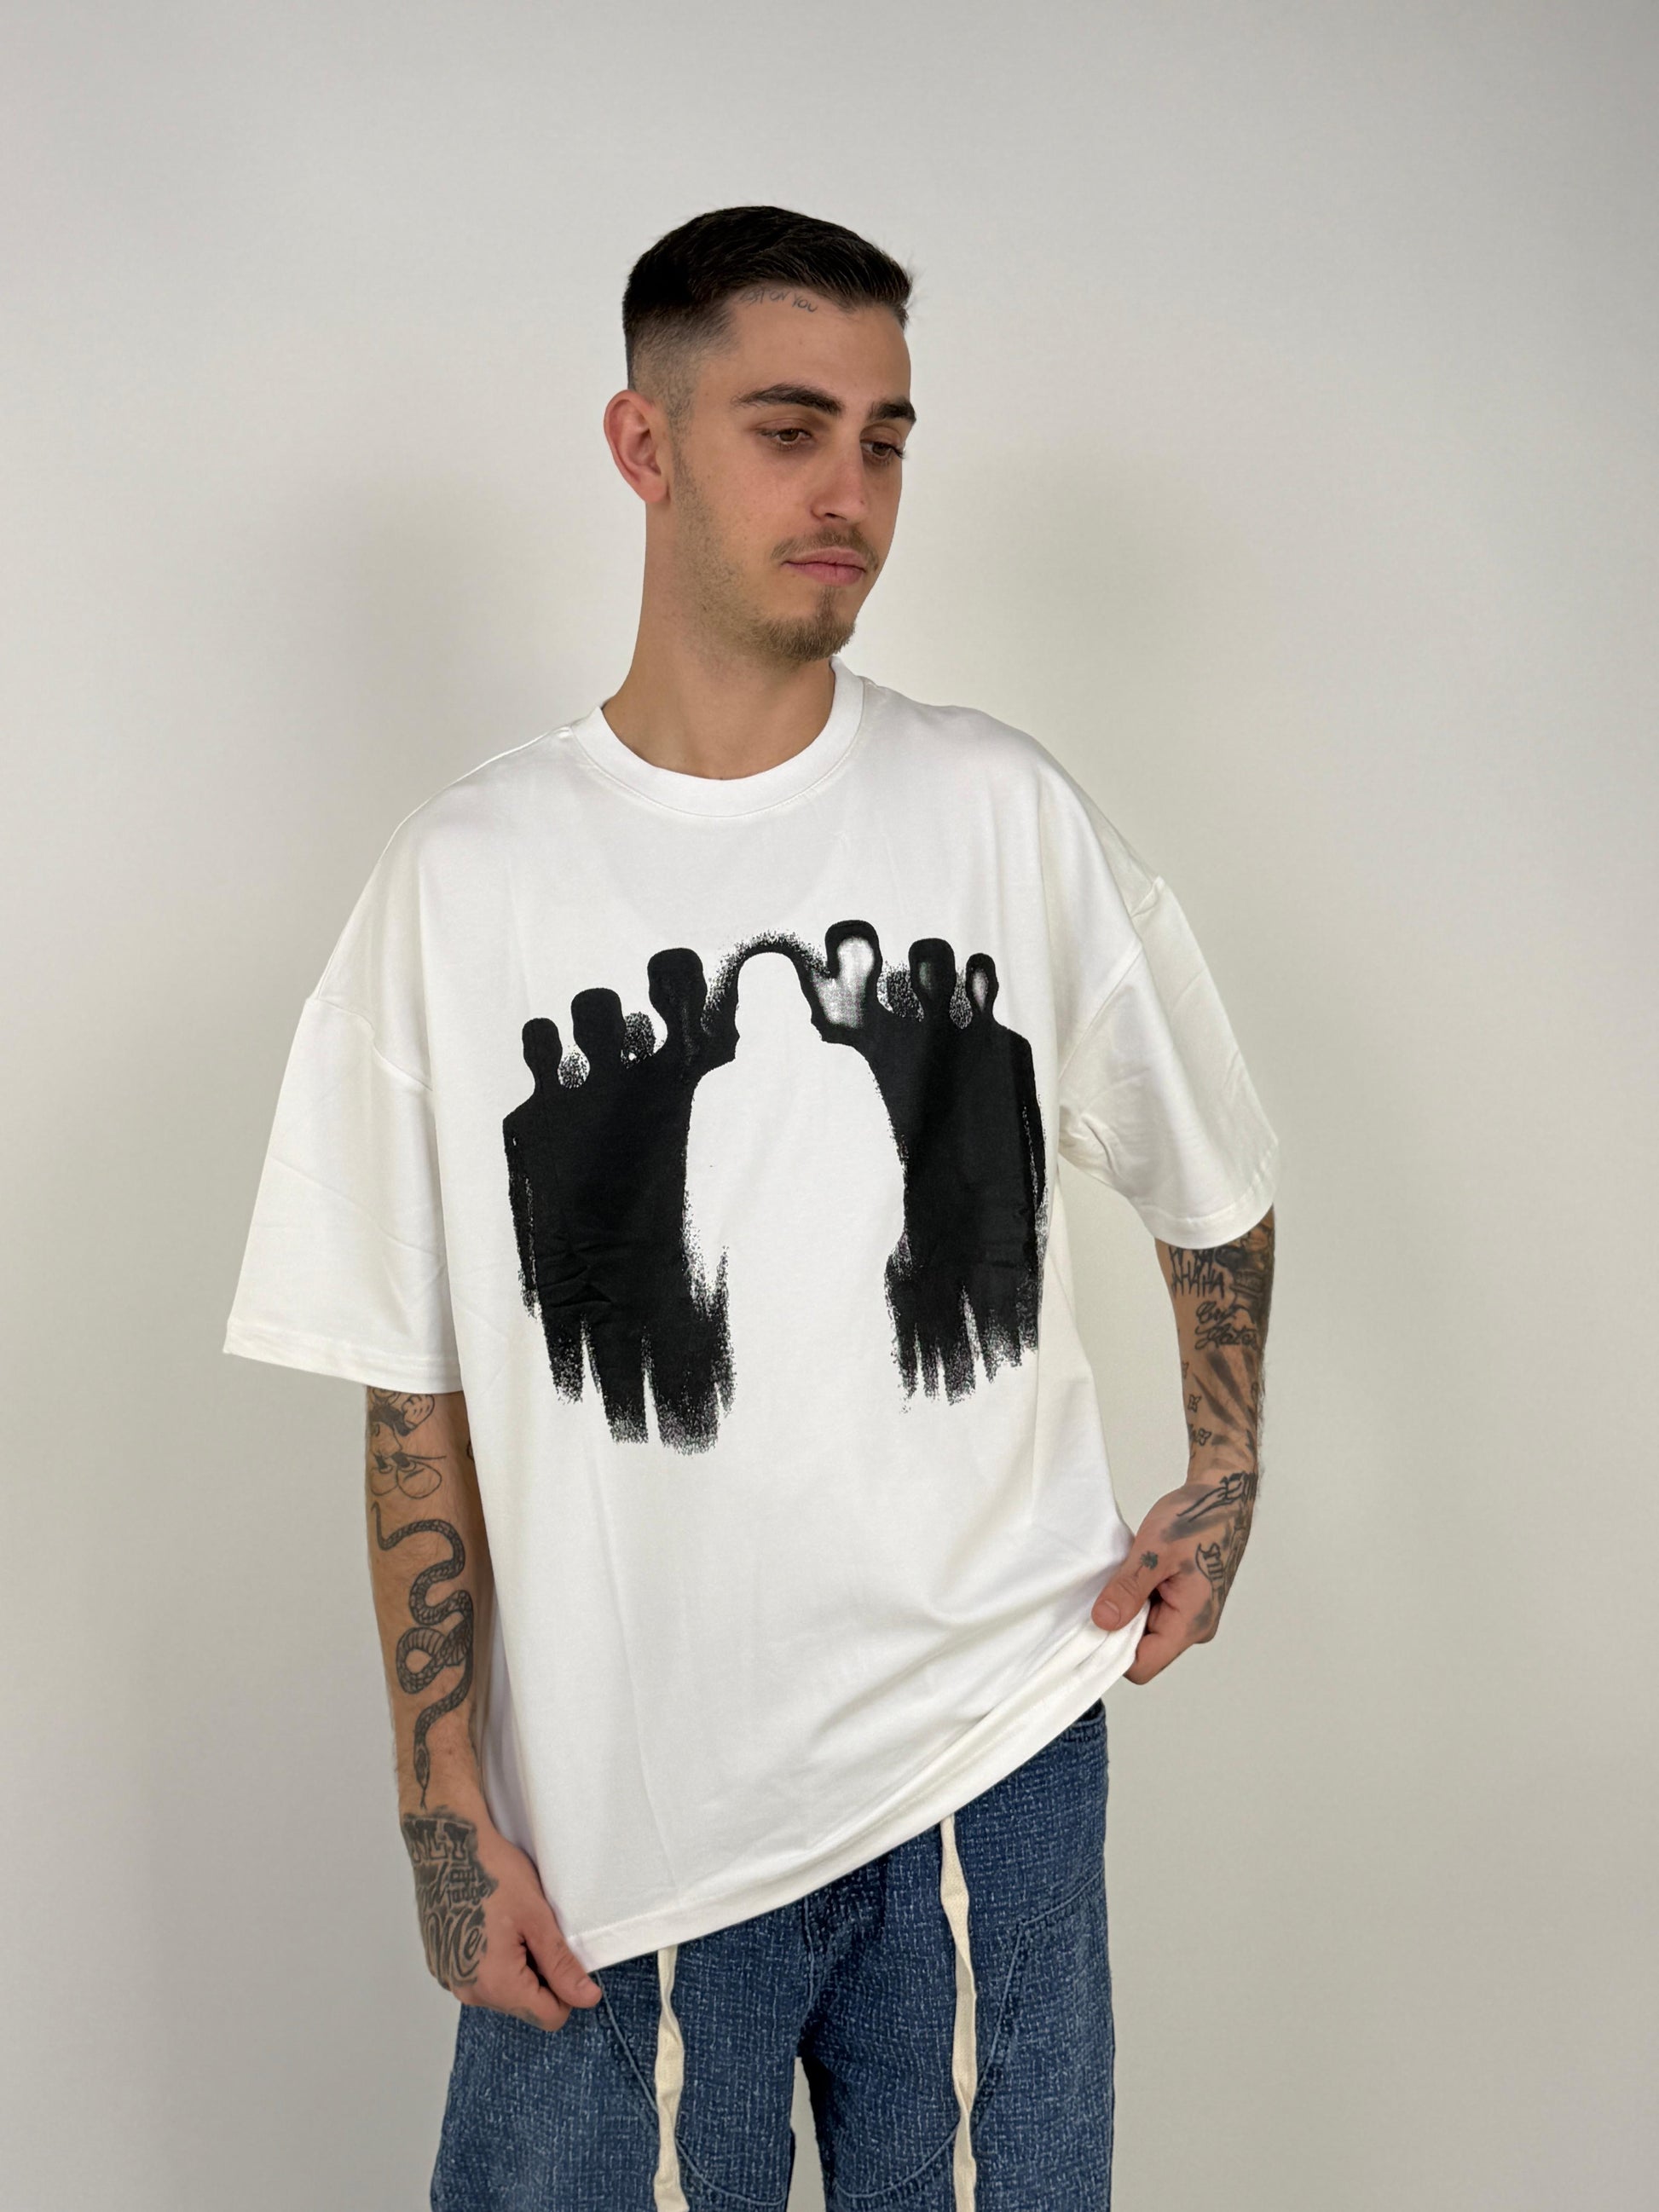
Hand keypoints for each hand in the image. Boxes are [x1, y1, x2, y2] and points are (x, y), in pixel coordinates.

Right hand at [401, 1801, 602, 2032]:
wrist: (446, 1845)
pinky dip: (492, 1957)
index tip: (563, 1952)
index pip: (548, 2016)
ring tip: (511, 1923)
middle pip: (524, 2003)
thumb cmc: (492, 1873)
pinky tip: (491, 1923)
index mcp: (495, 1984)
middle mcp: (467, 1991)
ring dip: (516, 1964)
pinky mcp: (442, 1963)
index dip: (566, 1988)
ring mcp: (450, 1977)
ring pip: (502, 1989)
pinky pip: (479, 1975)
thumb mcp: (537, 1917)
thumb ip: (561, 1965)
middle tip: (533, 1929)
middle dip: (539, 1973)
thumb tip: (586, 1997)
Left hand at [1090, 1469, 1257, 1684]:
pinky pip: (1151, 1612)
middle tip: (1100, 1593)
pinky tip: (1129, 1574)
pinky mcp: (1183, 1600)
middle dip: (1117, 1626)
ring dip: (1126, 1608)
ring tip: (1119, 1577)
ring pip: (1144, 1630)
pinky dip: (1135, 1597)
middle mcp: (1193, 1626)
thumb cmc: (1198, 1518)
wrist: (1223, 1495)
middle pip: (1141, 1650)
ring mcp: (1189, 1614)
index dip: (1112, 1651)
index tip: (1090, 1624)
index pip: (1143, 1665)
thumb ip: (1129, 1589)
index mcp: (1191, 1623)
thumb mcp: (1155, 1551)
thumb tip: (1102, 1622)